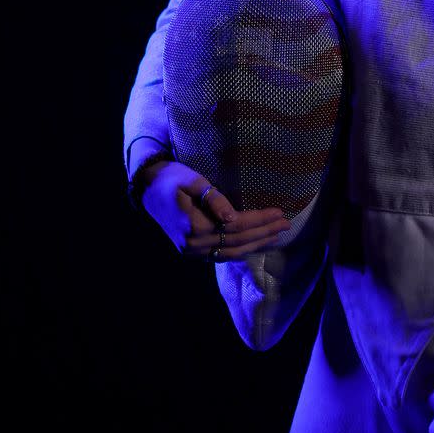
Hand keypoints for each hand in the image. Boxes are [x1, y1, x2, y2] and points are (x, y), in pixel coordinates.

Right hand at [138, 159, 290, 260]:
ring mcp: (191, 251)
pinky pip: (220, 255)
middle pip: (237, 241)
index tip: (280, 212)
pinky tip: (255, 245)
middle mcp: (193, 244)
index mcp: (195, 226)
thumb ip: (214, 199)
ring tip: (277, 235)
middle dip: (264, 232)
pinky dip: (240, 250)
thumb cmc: (171, 177)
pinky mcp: (190, 251)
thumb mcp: (192, 181)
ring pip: (230, 252)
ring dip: (256, 244)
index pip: (236, 226)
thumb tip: (233, 218)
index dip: (260, 220)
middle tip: (287, 224)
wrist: (146, 188)